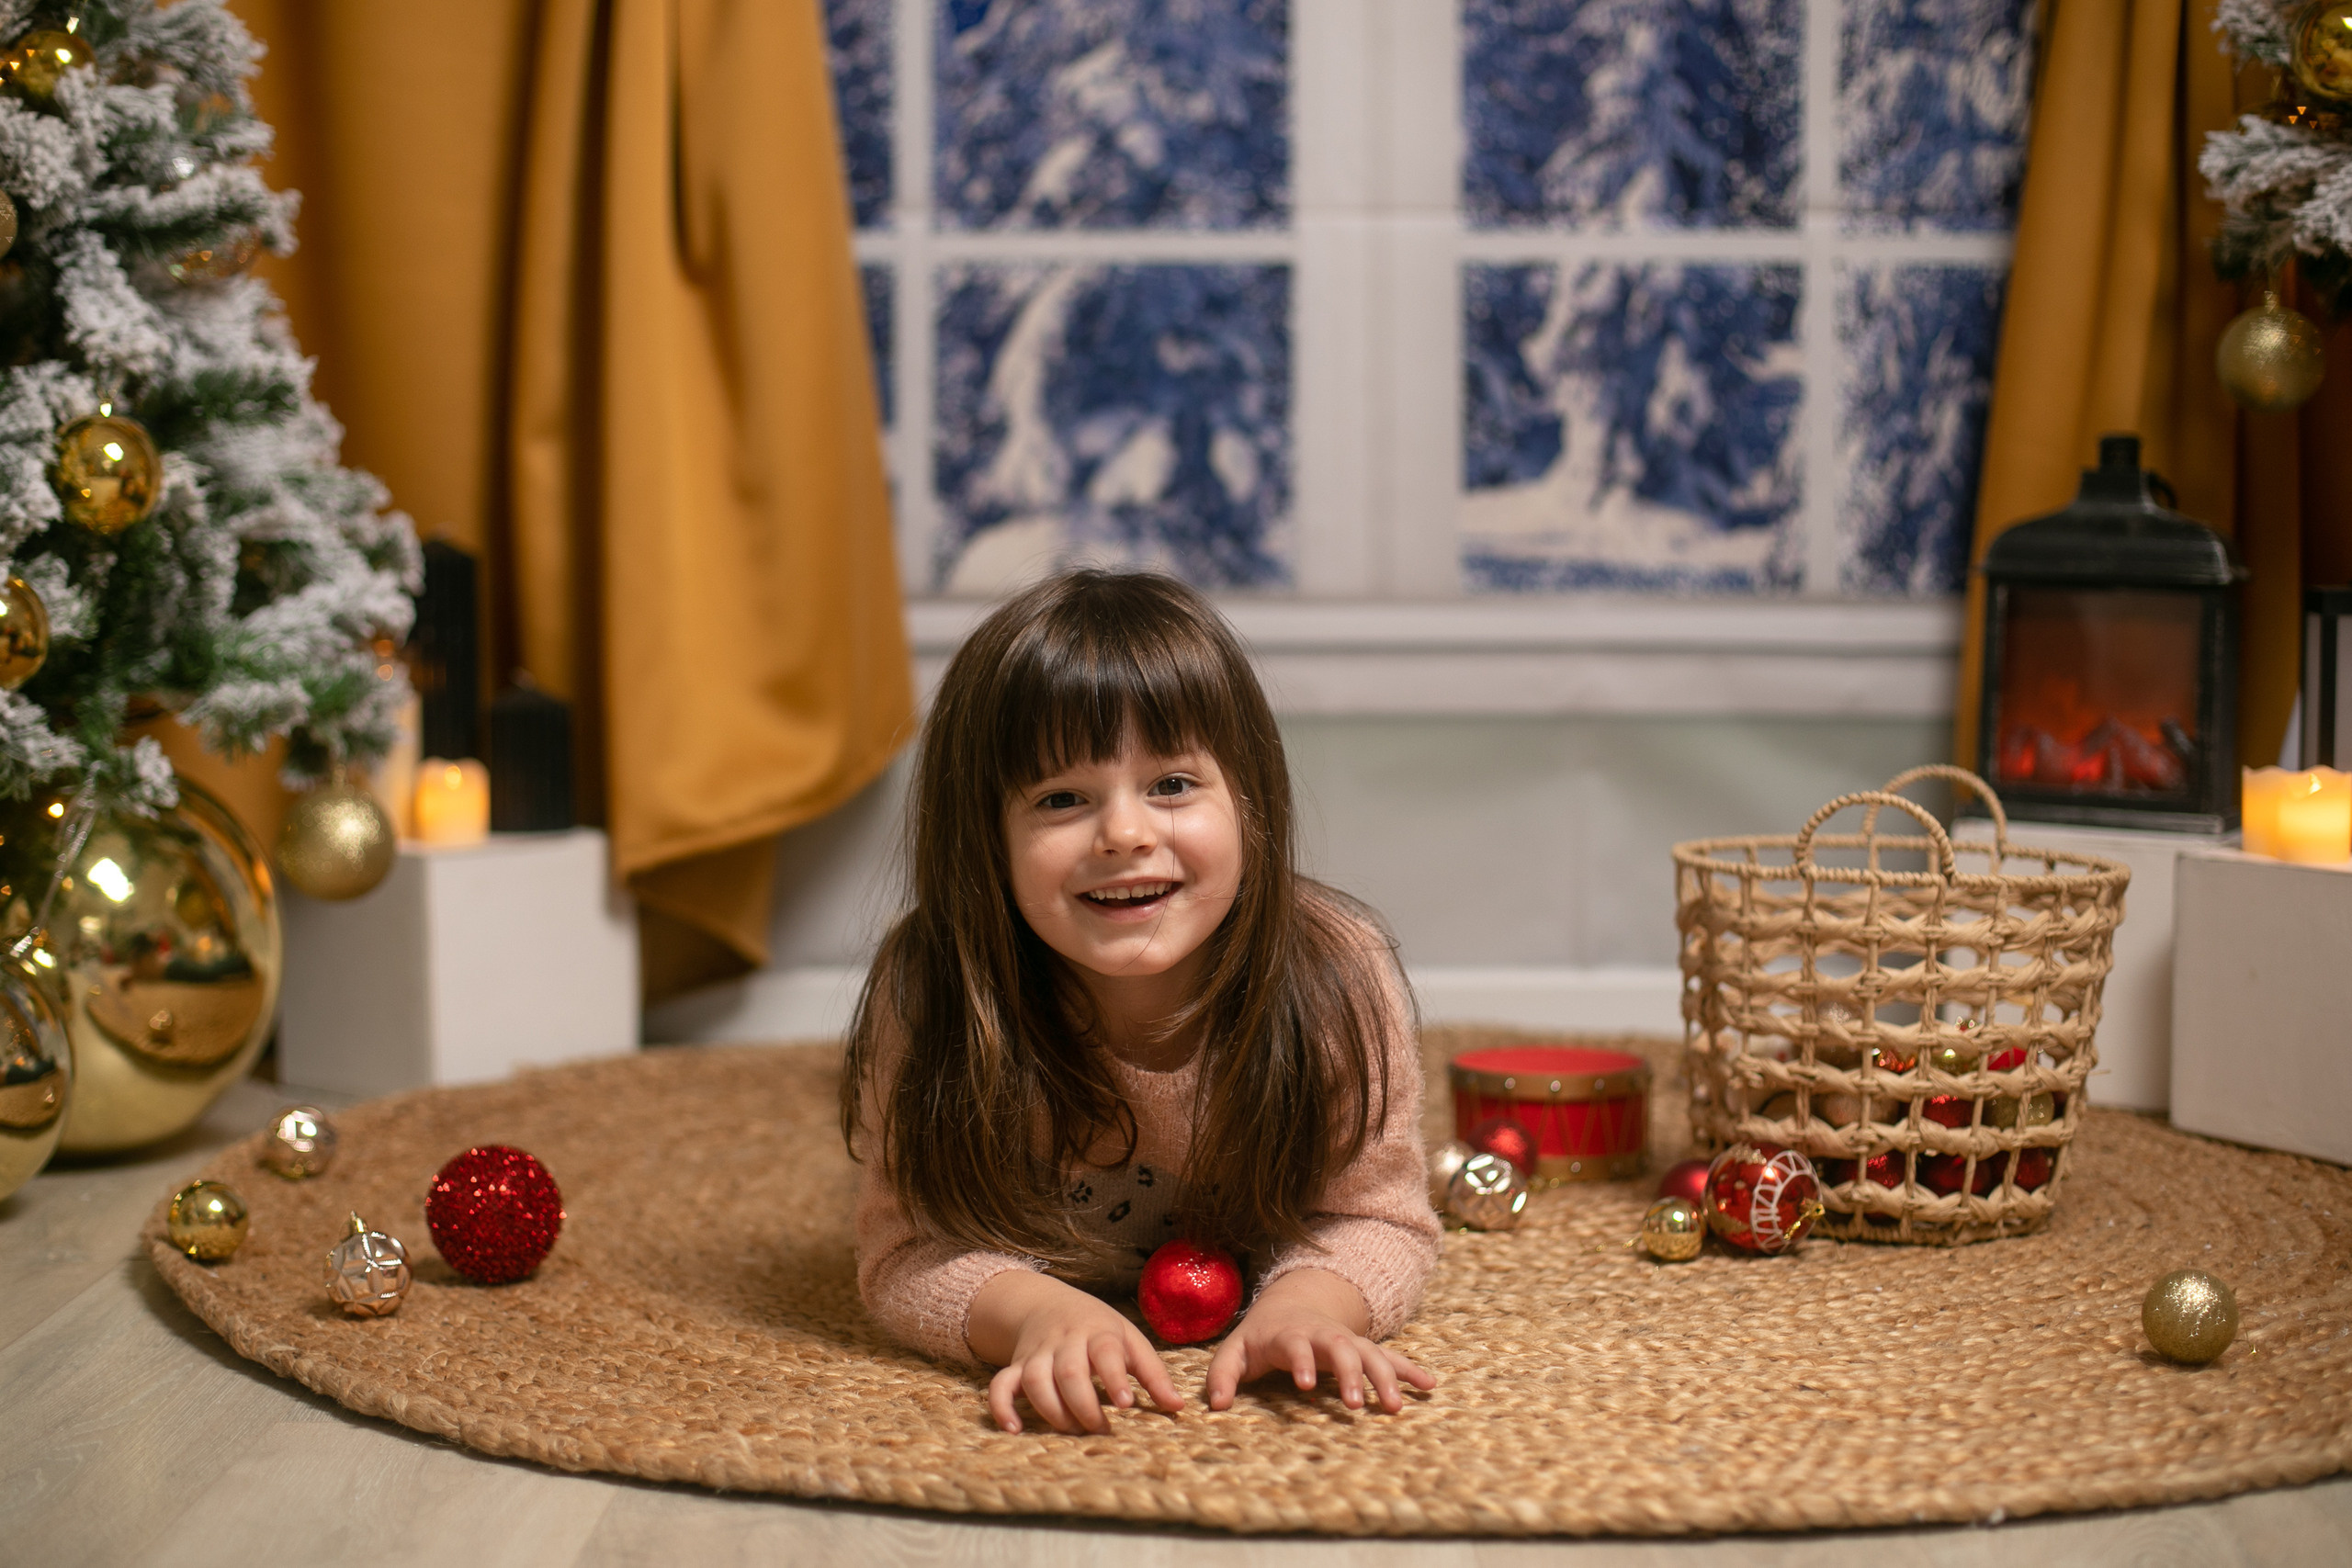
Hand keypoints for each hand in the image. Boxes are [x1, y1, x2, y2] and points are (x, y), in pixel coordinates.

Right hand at [968, 1270, 1182, 1433]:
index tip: (1126, 1404)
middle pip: (1069, 1372)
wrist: (1045, 1303)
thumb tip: (1177, 1407)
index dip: (1114, 1378)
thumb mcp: (1129, 1340)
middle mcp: (1065, 1341)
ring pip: (1035, 1380)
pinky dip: (1002, 1407)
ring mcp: (1037, 1353)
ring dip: (1052, 1411)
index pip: (1106, 1352)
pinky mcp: (1016, 1366)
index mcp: (1098, 1332)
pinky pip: (1000, 1385)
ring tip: (1073, 1430)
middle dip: (1084, 1405)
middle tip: (1101, 1429)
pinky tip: (1014, 1429)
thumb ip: (1153, 1373)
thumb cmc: (1098, 1328)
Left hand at [1203, 1268, 1435, 1413]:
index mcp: (1289, 1335)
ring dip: (1383, 1377)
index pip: (1296, 1345)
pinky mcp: (1362, 1349)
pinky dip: (1409, 1370)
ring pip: (1369, 1353)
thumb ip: (1222, 1375)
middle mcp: (1322, 1335)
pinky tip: (1428, 1386)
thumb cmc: (1260, 1338)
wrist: (1290, 1307)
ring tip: (1394, 1407)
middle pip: (1340, 1348)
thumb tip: (1216, 1405)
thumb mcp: (1235, 1351)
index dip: (1301, 1361)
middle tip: (1355, 1405)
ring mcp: (1346, 1340)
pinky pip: (1390, 1357)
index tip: (1306, 1384)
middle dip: (1349, 1374)